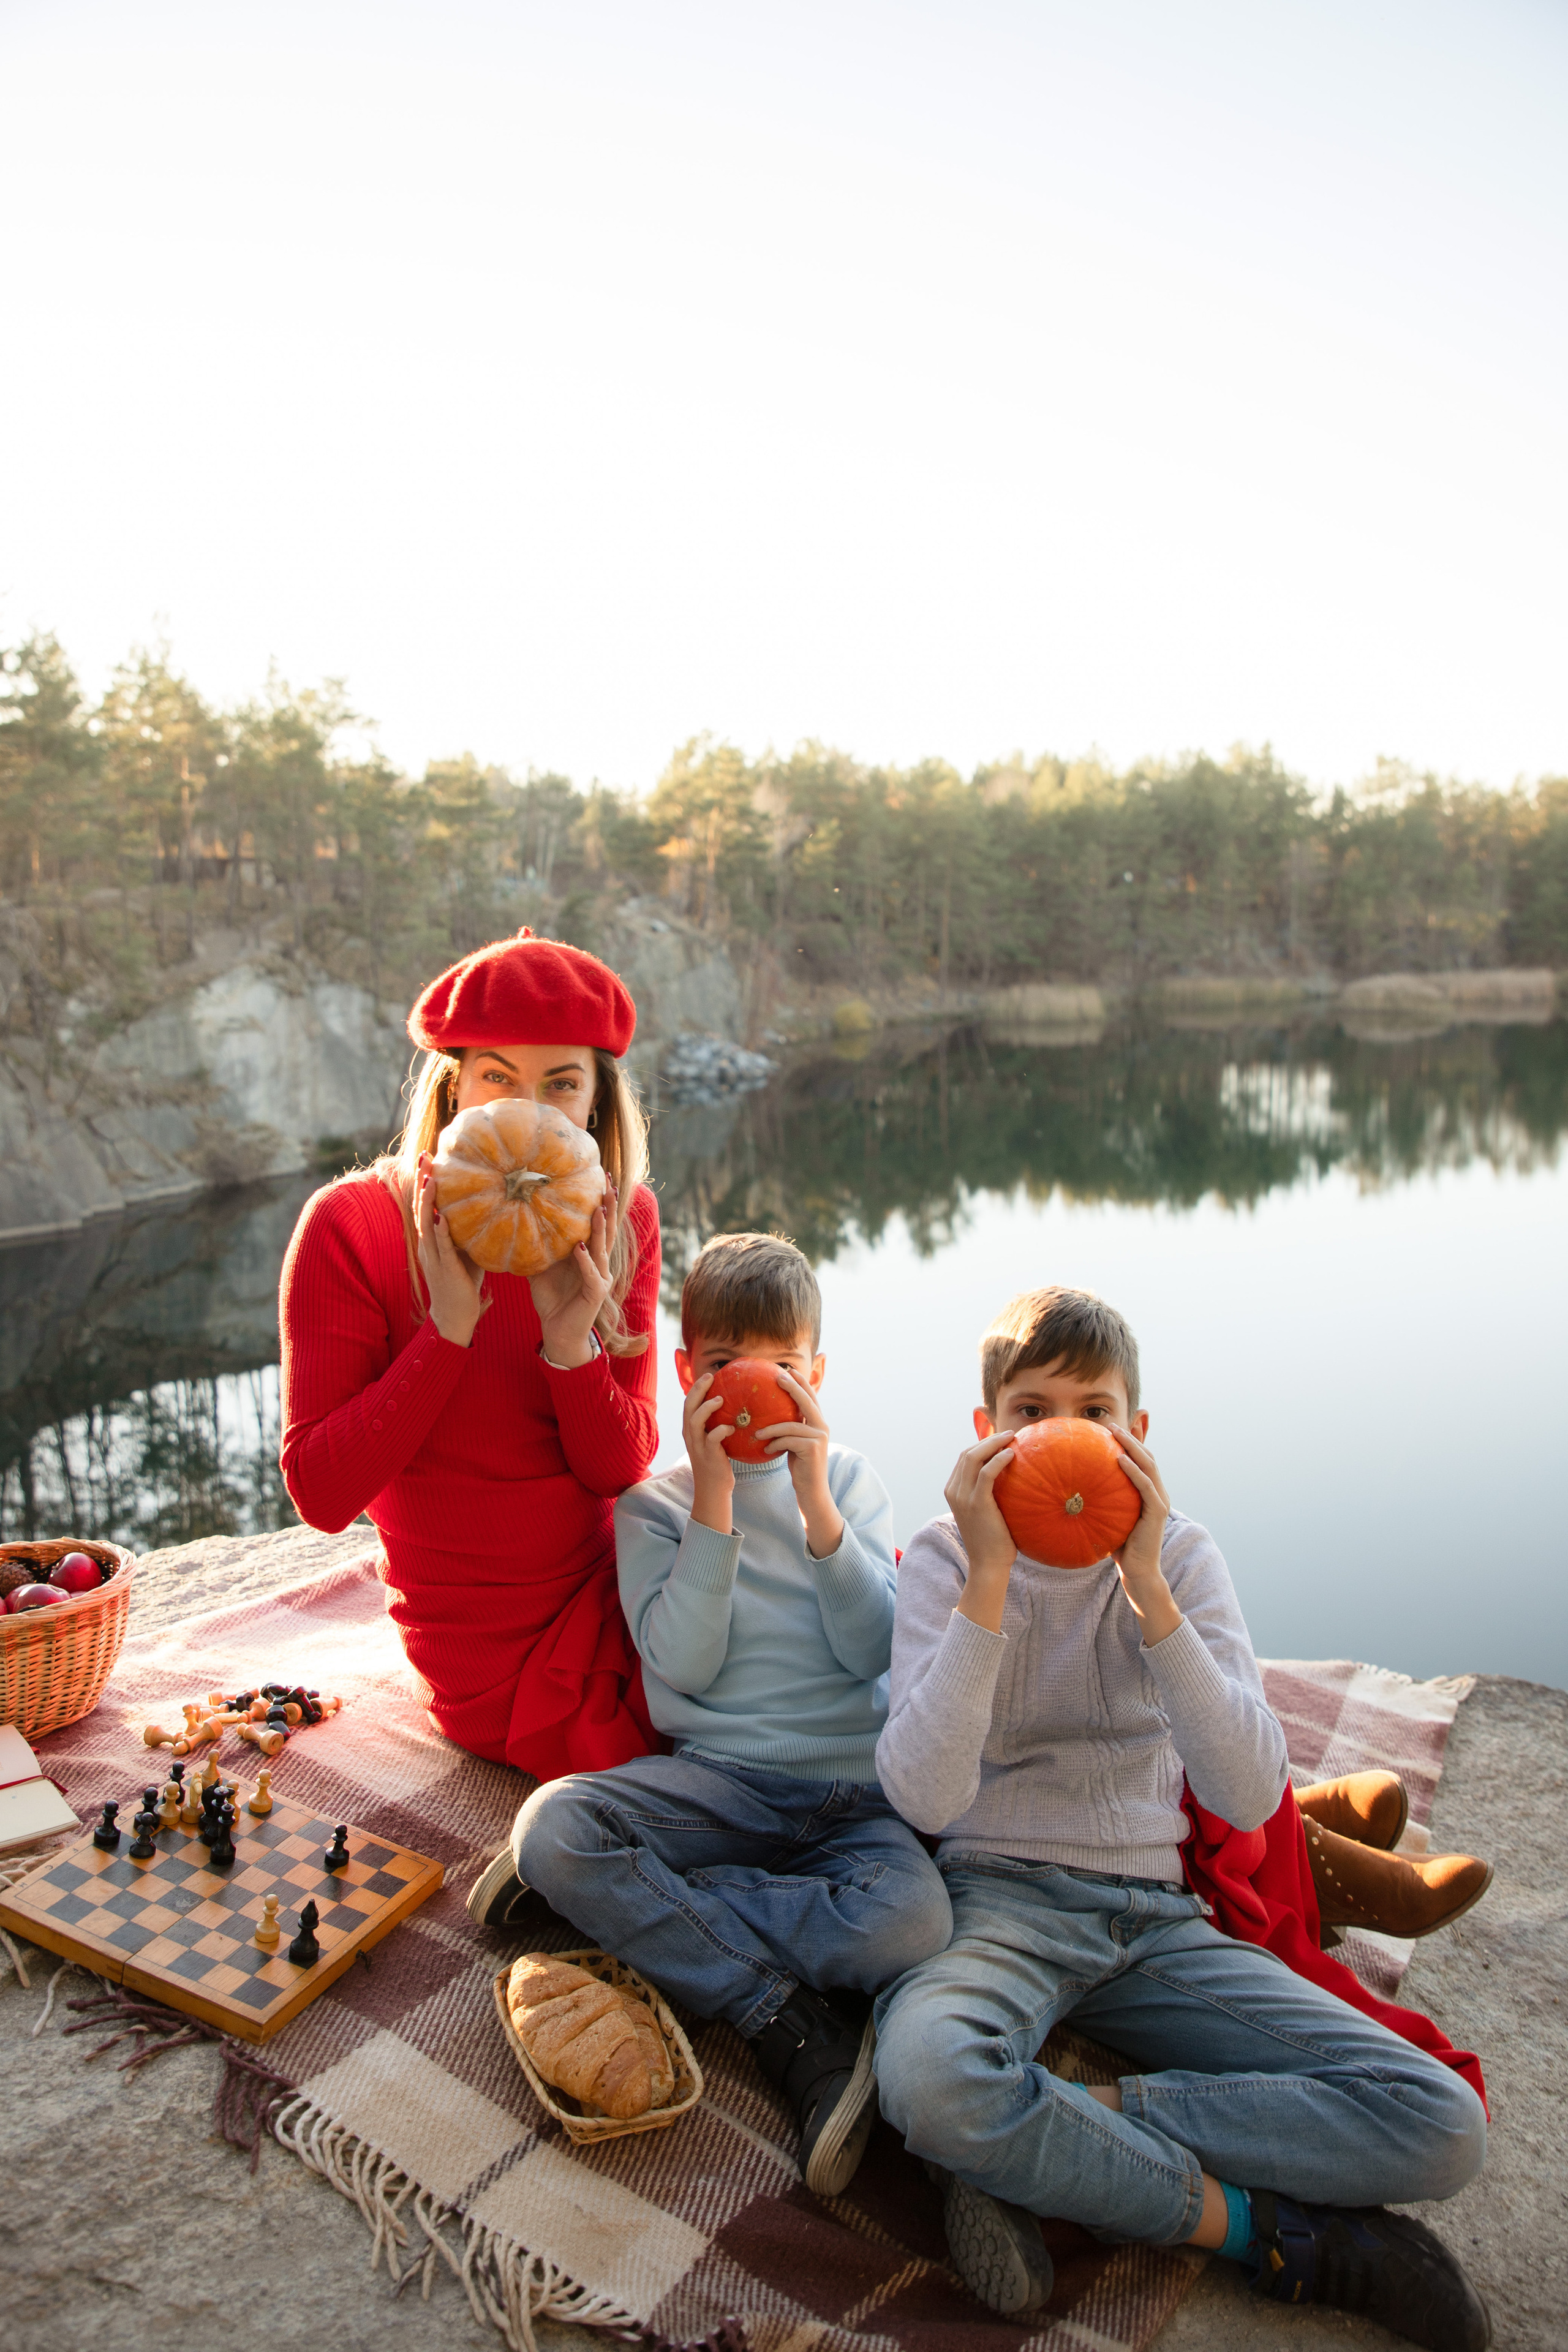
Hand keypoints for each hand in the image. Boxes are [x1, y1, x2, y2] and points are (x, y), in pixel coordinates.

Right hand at [416, 1155, 484, 1345]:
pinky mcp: (444, 1270)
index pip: (426, 1205)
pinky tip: (442, 1217)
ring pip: (426, 1224)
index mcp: (431, 1240)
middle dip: (422, 1182)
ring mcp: (433, 1257)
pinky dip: (440, 1231)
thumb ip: (469, 1231)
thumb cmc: (462, 1283)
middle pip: (421, 1208)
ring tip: (430, 1177)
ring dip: (427, 1201)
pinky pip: (442, 1248)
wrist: (453, 1317)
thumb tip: (491, 1205)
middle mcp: (427, 1245)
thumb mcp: (465, 1251)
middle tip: (425, 1156)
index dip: (425, 1182)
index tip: (429, 1159)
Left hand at [529, 1178, 616, 1367]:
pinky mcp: (596, 1293)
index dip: (600, 1202)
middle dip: (609, 1206)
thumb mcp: (540, 1269)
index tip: (600, 1178)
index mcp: (588, 1255)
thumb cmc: (551, 1300)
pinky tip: (579, 1247)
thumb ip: (536, 1248)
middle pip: (607, 1229)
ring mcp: (600, 1278)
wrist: (557, 1333)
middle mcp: (599, 1263)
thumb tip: (514, 1222)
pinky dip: (584, 1260)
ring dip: (600, 1228)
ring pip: (602, 1248)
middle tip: (608, 1182)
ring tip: (598, 1207)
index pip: (597, 1224)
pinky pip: (591, 1273)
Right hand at [682, 1371, 734, 1534]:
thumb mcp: (714, 1441)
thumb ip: (718, 1425)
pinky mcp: (708, 1456)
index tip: (709, 1375)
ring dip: (707, 1407)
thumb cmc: (718, 1463)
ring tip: (720, 1399)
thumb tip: (737, 1408)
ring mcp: (697, 1446)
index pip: (688, 1404)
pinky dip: (720, 1430)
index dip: (696, 1388)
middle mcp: (690, 1436)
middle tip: (711, 1377)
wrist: (713, 1490)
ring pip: (695, 1420)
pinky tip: (732, 1426)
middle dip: (698, 1389)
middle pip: (688, 1407)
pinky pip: (712, 1439)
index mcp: (690, 1430)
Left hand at [756, 1368, 841, 1559]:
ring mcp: (819, 1437)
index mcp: (818, 1424)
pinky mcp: (813, 1449)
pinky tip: (766, 1449)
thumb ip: (789, 1429)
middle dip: (793, 1387)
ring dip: (772, 1427)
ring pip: (792, 1423)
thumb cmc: (800, 1467)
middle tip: (778, 1376)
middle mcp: (822, 1427)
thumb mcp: (794, 1444)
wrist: (812, 1491)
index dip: (801, 1382)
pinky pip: (788, 1439)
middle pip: (807, 1401)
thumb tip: (768, 1416)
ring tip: (757, 1431)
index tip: (787, 1370)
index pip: (810, 1398)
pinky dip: (775, 1442)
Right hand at [944, 1432, 1017, 1631]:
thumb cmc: (994, 1540)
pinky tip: (1012, 1454)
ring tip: (1012, 1438)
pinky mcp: (976, 1503)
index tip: (1001, 1439)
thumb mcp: (987, 1512)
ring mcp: (962, 1497)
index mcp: (953, 1491)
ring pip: (973, 1457)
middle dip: (988, 1439)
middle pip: (967, 1453)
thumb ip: (990, 1494)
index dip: (982, 1444)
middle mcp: (953, 1491)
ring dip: (993, 1443)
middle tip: (1010, 1434)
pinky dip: (998, 1459)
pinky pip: (985, 1473)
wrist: (988, 1565)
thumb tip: (1012, 1478)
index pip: (964, 1458)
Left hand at [1106, 1424, 1180, 1645]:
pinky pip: (1146, 1486)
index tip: (1110, 1426)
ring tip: (1115, 1433)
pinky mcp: (1157, 1512)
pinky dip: (1134, 1471)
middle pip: (1146, 1456)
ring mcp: (1160, 1501)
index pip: (1140, 1460)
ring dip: (1132, 1446)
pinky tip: (1119, 1459)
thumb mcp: (1107, 1518)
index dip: (1129, 1442)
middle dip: (1130, 1436)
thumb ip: (1098, 1502)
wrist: (1137, 1572)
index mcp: (1148, 1492)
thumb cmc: (1119, 1546)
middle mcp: (1157, 1492)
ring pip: (1149, 1465)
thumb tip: (1068, 1490)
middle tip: (1110, 1423)